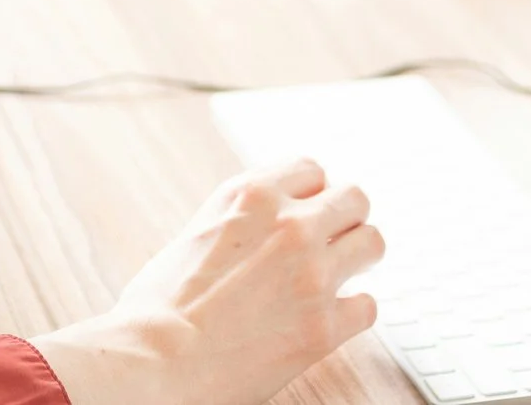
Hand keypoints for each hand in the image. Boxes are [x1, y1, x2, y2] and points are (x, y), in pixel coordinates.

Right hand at [31, 159, 382, 404]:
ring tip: (344, 273)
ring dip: (359, 257)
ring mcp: (313, 274)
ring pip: (373, 243)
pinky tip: (334, 316)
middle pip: (354, 197)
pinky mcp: (325, 326)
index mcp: (250, 196)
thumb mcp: (192, 235)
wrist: (157, 362)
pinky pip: (368, 306)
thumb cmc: (157, 309)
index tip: (310, 208)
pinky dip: (353, 311)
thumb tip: (254, 230)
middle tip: (336, 238)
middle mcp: (290, 225)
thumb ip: (235, 223)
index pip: (310, 169)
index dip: (312, 191)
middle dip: (346, 218)